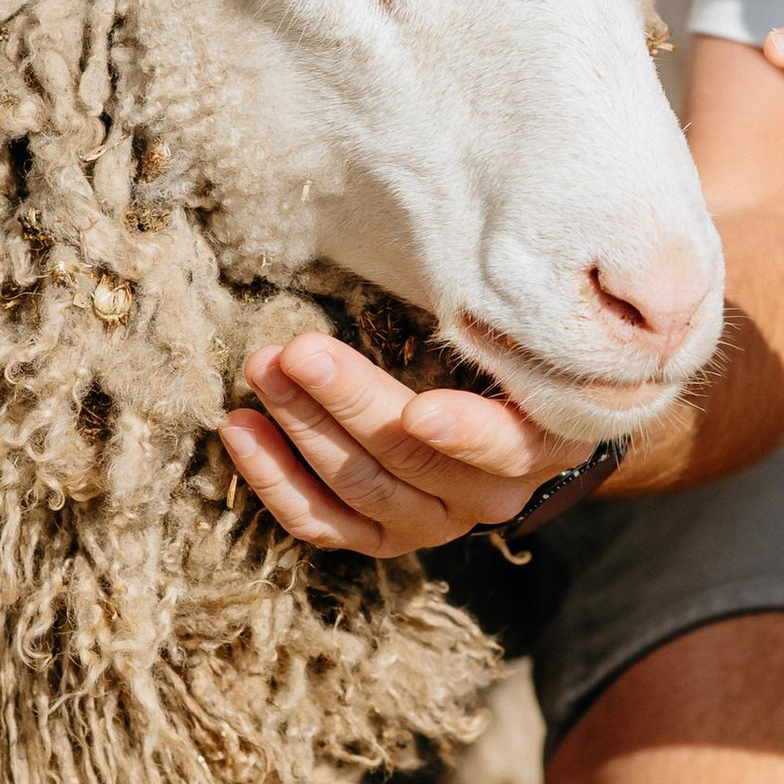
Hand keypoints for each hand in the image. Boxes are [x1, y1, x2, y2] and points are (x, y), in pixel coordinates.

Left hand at [218, 333, 581, 553]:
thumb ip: (495, 312)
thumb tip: (467, 247)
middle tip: (298, 352)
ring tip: (262, 370)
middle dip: (350, 401)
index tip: (419, 412)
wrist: (503, 415)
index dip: (465, 433)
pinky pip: (324, 523)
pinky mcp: (382, 537)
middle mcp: (493, 494)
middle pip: (413, 459)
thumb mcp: (516, 327)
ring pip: (361, 487)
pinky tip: (240, 431)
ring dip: (302, 426)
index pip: (505, 446)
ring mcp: (434, 523)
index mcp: (542, 440)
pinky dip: (275, 481)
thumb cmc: (504, 350)